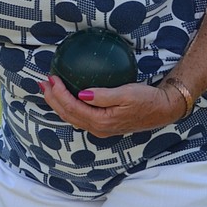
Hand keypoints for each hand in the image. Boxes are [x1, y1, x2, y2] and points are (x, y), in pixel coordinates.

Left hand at [39, 73, 183, 134]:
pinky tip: (66, 96)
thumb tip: (82, 94)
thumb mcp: (128, 94)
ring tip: (48, 90)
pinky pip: (79, 116)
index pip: (73, 108)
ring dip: (58, 104)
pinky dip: (68, 106)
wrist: (162, 110)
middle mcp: (98, 128)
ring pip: (72, 117)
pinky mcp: (103, 124)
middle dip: (52, 100)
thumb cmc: (147, 99)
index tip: (52, 78)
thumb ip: (104, 96)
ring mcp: (100, 128)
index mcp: (102, 121)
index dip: (59, 94)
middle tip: (43, 83)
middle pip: (67, 115)